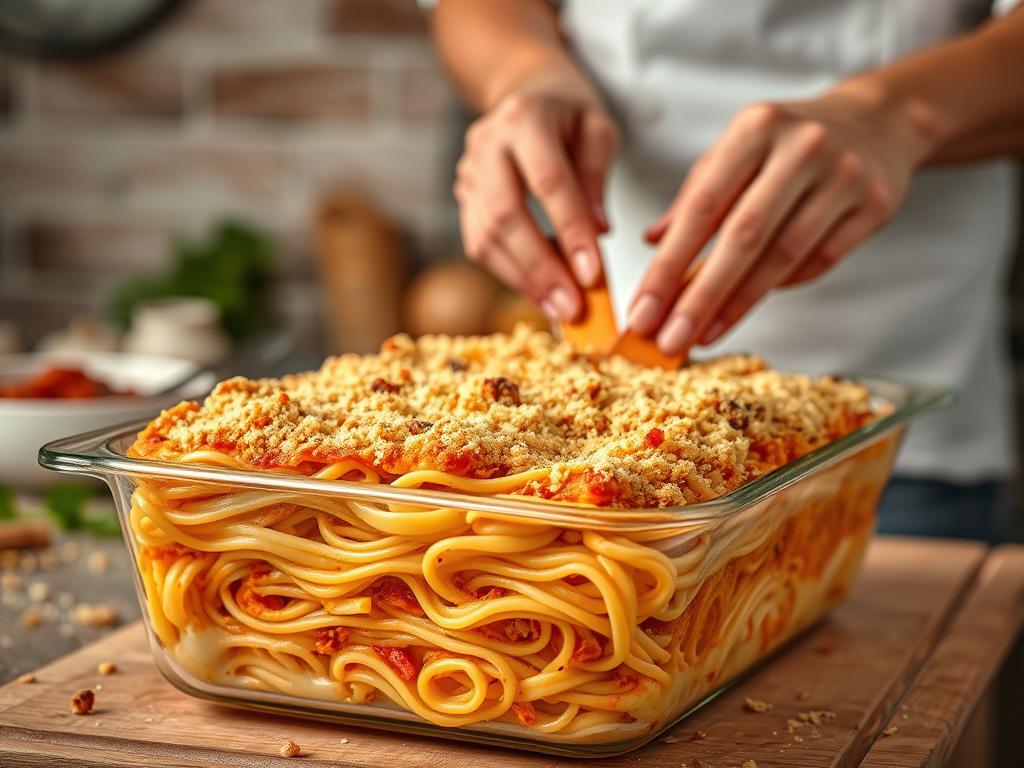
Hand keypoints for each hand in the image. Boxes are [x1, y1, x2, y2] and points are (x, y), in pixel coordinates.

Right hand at [454, 82, 618, 321]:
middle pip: (506, 215)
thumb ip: (596, 178)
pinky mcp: (463, 196)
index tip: (593, 275)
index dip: (570, 230)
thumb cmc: (570, 115)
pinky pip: (479, 243)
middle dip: (541, 268)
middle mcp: (487, 144)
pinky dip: (509, 273)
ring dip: (523, 280)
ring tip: (559, 309)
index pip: (547, 181)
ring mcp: (468, 171)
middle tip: (573, 308)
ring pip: (485, 236)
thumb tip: (597, 233)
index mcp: (524, 118)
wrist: (526, 95)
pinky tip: (539, 293)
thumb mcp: (598, 131)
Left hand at [628, 85, 925, 353]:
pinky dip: (781, 286)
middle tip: (668, 339)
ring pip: (783, 256)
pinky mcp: (875, 204)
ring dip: (736, 304)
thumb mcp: (736, 149)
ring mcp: (843, 176)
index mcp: (755, 128)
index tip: (643, 310)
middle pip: (743, 237)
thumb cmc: (789, 142)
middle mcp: (801, 147)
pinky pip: (820, 261)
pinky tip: (748, 305)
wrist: (877, 120)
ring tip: (701, 335)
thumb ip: (695, 195)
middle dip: (700, 296)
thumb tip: (653, 242)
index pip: (702, 206)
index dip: (668, 265)